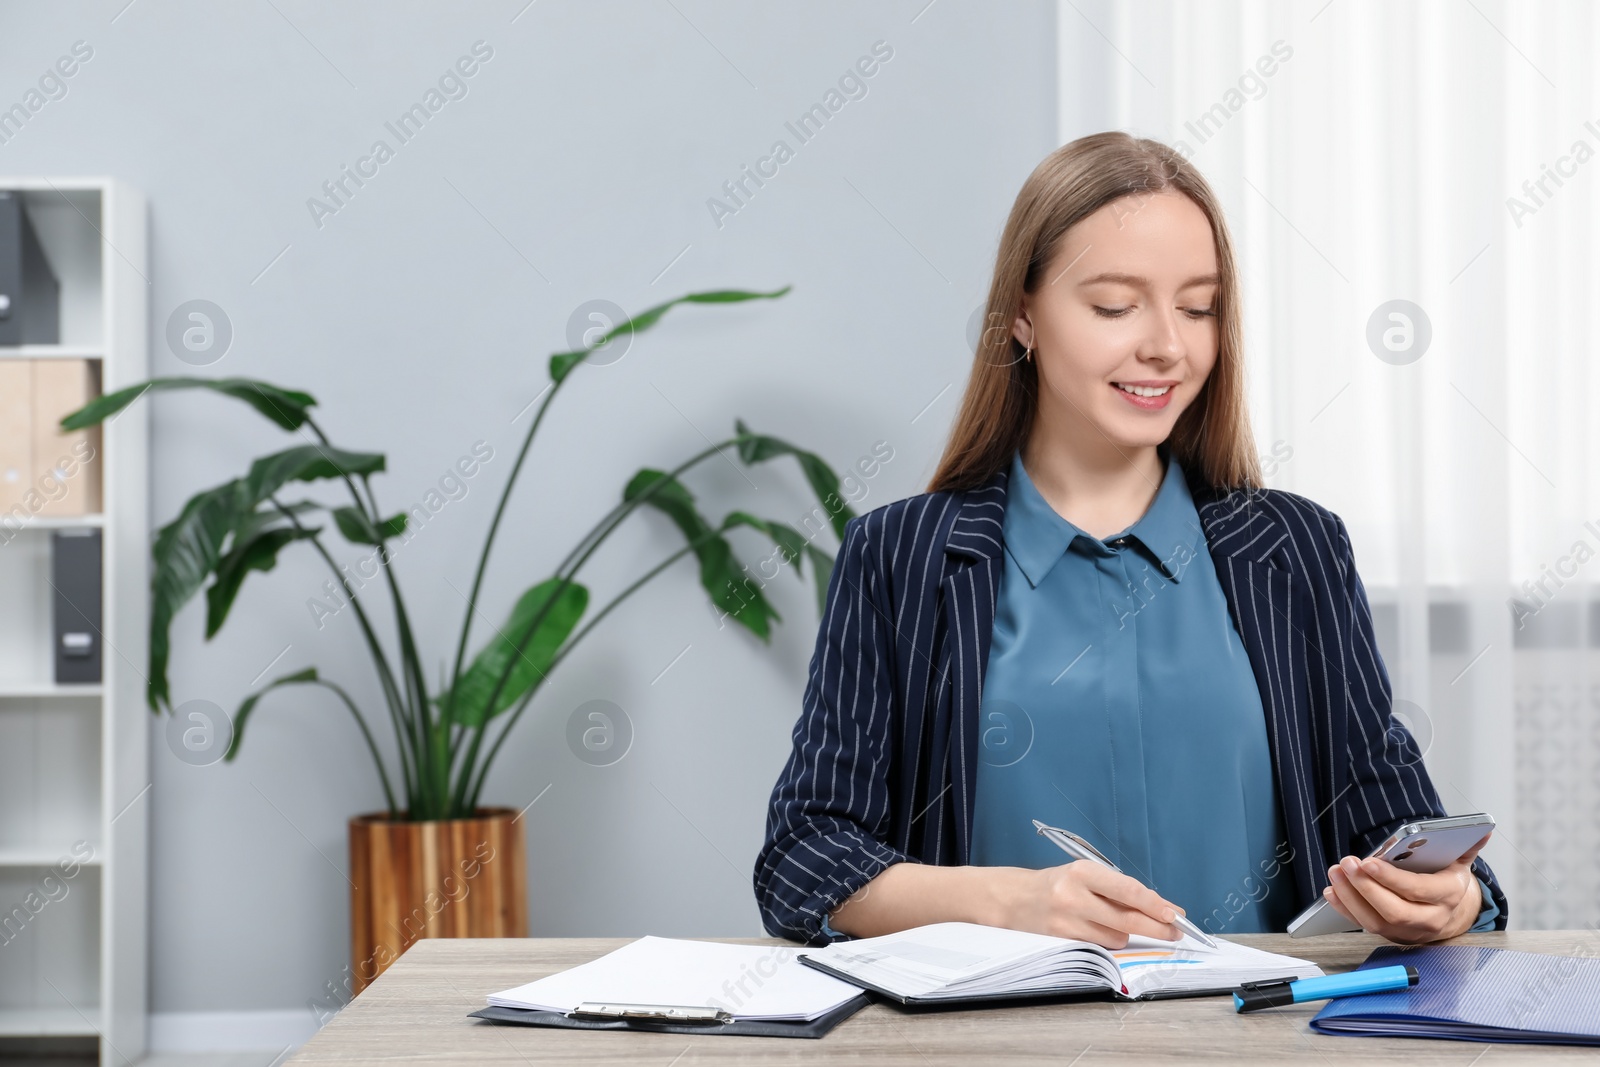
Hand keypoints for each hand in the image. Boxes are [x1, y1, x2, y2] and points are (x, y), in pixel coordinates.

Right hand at [1000, 862, 1184, 948]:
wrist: (1016, 898)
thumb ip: (1119, 890)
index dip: (1156, 905)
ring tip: (1115, 921)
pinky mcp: (1064, 940)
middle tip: (1175, 931)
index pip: (1128, 891)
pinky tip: (1100, 929)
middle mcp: (1074, 896)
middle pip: (1128, 919)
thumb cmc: (1058, 884)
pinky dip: (1109, 939)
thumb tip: (1160, 907)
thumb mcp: (1086, 875)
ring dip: (1127, 932)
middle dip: (1158, 927)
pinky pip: (1102, 945)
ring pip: (1117, 936)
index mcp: (1083, 872)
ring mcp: (1068, 921)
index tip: (1175, 913)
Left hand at [1322, 833, 1491, 944]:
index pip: (1417, 890)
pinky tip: (1332, 890)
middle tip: (1347, 863)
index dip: (1391, 878)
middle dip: (1366, 887)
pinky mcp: (1391, 935)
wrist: (1452, 913)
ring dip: (1351, 897)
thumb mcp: (1459, 862)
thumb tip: (1482, 828)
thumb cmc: (1448, 881)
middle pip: (1394, 911)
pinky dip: (1345, 909)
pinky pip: (1364, 925)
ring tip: (1336, 871)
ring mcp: (1409, 931)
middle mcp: (1429, 918)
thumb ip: (1467, 845)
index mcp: (1448, 896)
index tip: (1368, 862)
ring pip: (1376, 921)